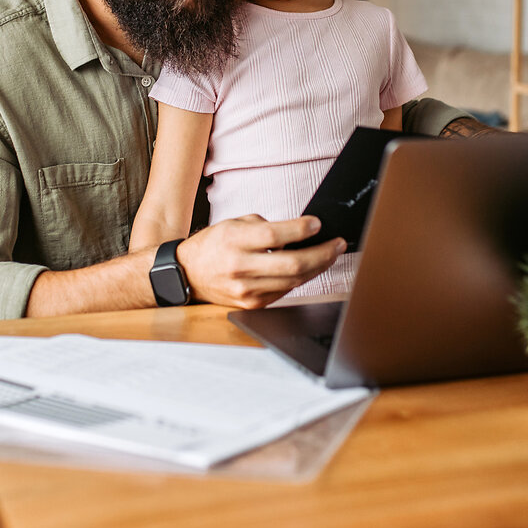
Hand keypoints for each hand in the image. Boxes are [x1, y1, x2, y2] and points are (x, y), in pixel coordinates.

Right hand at [175, 215, 345, 307]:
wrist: (190, 273)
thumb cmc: (215, 245)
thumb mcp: (235, 223)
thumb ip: (266, 226)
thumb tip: (299, 233)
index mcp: (234, 240)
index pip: (274, 236)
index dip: (300, 230)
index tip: (317, 224)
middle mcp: (240, 267)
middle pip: (292, 264)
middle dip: (322, 254)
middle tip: (337, 244)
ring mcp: (246, 289)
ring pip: (293, 281)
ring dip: (318, 267)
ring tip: (330, 254)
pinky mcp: (251, 304)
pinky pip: (285, 291)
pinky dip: (301, 279)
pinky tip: (310, 268)